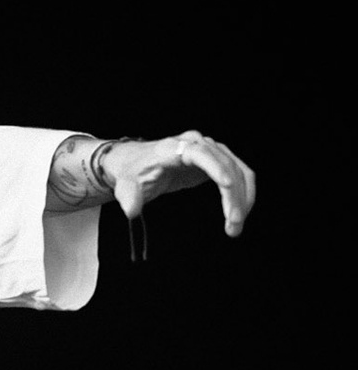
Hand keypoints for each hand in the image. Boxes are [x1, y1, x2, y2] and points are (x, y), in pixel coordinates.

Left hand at [105, 130, 256, 236]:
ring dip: (242, 198)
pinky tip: (239, 213)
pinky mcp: (216, 161)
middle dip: (233, 195)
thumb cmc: (132, 172)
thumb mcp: (126, 185)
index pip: (200, 153)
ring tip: (235, 226)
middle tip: (233, 223)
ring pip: (237, 170)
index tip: (227, 185)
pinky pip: (238, 175)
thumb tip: (131, 211)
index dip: (215, 167)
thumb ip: (129, 197)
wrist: (135, 162)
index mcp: (173, 147)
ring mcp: (209, 150)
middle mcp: (196, 143)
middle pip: (225, 165)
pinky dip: (242, 194)